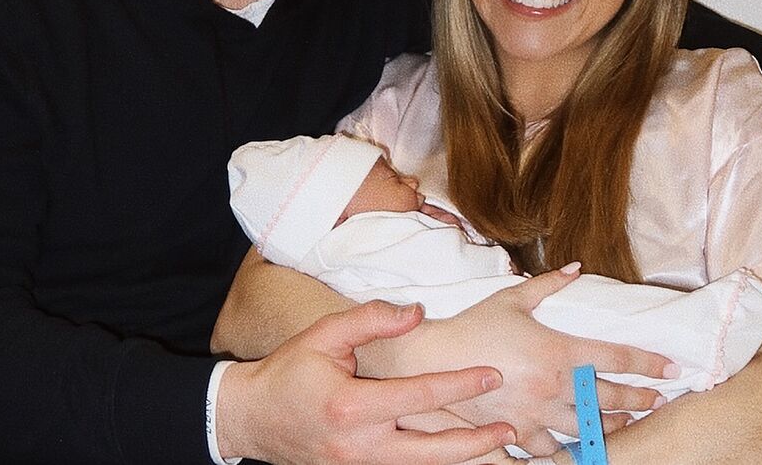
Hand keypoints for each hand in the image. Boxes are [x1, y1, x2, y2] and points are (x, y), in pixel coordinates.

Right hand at [217, 300, 515, 464]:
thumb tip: (416, 312)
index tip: (492, 374)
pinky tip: (460, 453)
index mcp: (353, 406)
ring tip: (498, 447)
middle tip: (511, 428)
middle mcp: (360, 444)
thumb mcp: (323, 334)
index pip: (420, 396)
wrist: (250, 418)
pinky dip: (433, 462)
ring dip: (462, 458)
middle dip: (476, 442)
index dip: (460, 385)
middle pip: (432, 450)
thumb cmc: (288, 371)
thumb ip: (370, 320)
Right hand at [395, 265, 672, 455]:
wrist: (434, 359)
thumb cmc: (474, 325)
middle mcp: (554, 385)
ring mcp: (537, 413)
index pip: (616, 357)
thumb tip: (576, 267)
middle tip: (658, 399)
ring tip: (626, 424)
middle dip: (640, 399)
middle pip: (610, 398)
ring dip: (611, 427)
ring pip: (587, 428)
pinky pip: (552, 448)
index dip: (649, 363)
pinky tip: (578, 445)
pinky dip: (567, 448)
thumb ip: (549, 284)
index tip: (672, 368)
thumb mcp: (513, 299)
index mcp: (558, 350)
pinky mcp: (518, 432)